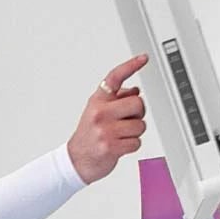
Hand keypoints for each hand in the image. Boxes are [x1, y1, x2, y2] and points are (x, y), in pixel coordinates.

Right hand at [67, 54, 148, 184]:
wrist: (75, 160)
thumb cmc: (89, 135)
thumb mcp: (96, 111)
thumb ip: (115, 100)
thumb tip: (135, 91)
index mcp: (97, 101)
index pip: (114, 78)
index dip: (131, 66)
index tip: (144, 58)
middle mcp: (100, 112)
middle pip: (138, 103)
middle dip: (138, 114)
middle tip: (127, 121)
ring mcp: (105, 130)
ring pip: (140, 125)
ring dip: (135, 133)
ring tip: (120, 136)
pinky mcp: (110, 146)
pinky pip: (136, 142)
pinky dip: (132, 146)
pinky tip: (119, 146)